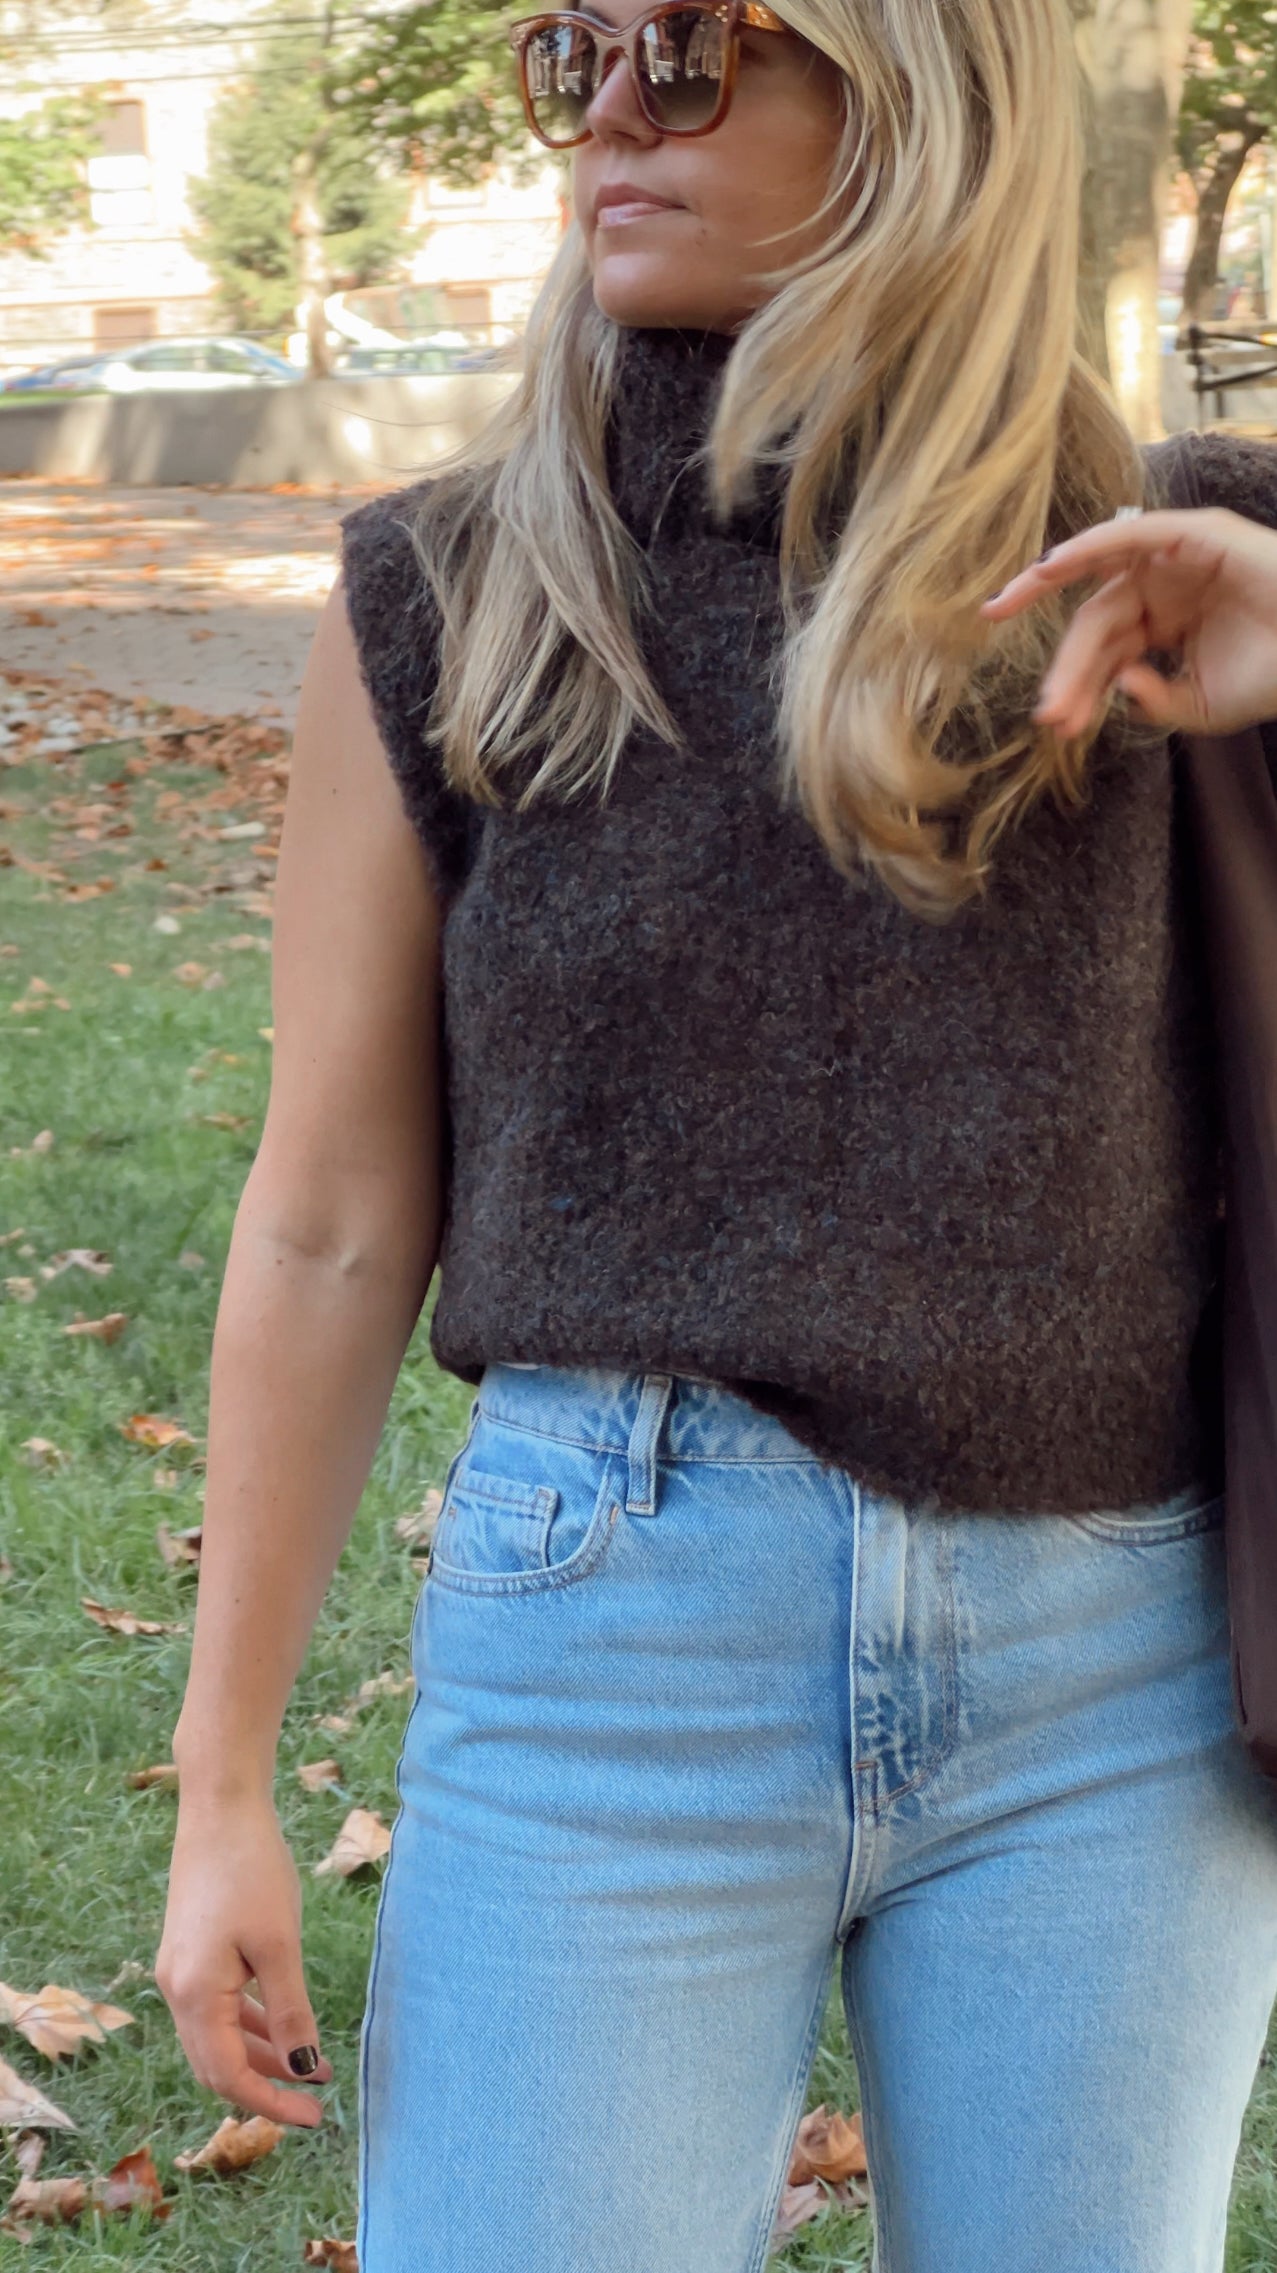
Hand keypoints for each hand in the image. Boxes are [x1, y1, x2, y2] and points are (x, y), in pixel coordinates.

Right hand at [156, 1794, 333, 2128]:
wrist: (220, 1808)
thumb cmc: (251, 1869)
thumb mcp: (280, 1944)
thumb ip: (290, 2011)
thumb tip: (302, 2069)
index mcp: (194, 1995)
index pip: (229, 2076)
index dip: (270, 2104)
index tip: (314, 2119)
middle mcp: (177, 1990)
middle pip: (217, 2066)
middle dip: (266, 2088)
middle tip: (315, 2100)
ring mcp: (180, 1972)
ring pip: (219, 2038)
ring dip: (263, 2057)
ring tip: (314, 2067)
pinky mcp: (191, 1954)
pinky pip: (220, 2009)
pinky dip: (252, 2025)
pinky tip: (286, 2028)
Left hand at [979, 505, 1276, 738]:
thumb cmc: (1272, 677)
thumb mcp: (1198, 706)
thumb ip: (1152, 702)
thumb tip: (1116, 689)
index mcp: (1164, 622)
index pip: (1105, 650)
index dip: (1077, 683)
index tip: (1052, 721)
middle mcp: (1167, 586)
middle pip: (1098, 623)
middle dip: (1068, 667)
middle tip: (1049, 715)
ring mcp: (1180, 559)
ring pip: (1104, 583)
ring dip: (1051, 597)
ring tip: (1006, 610)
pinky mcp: (1196, 535)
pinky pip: (1130, 535)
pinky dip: (1088, 546)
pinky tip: (1048, 567)